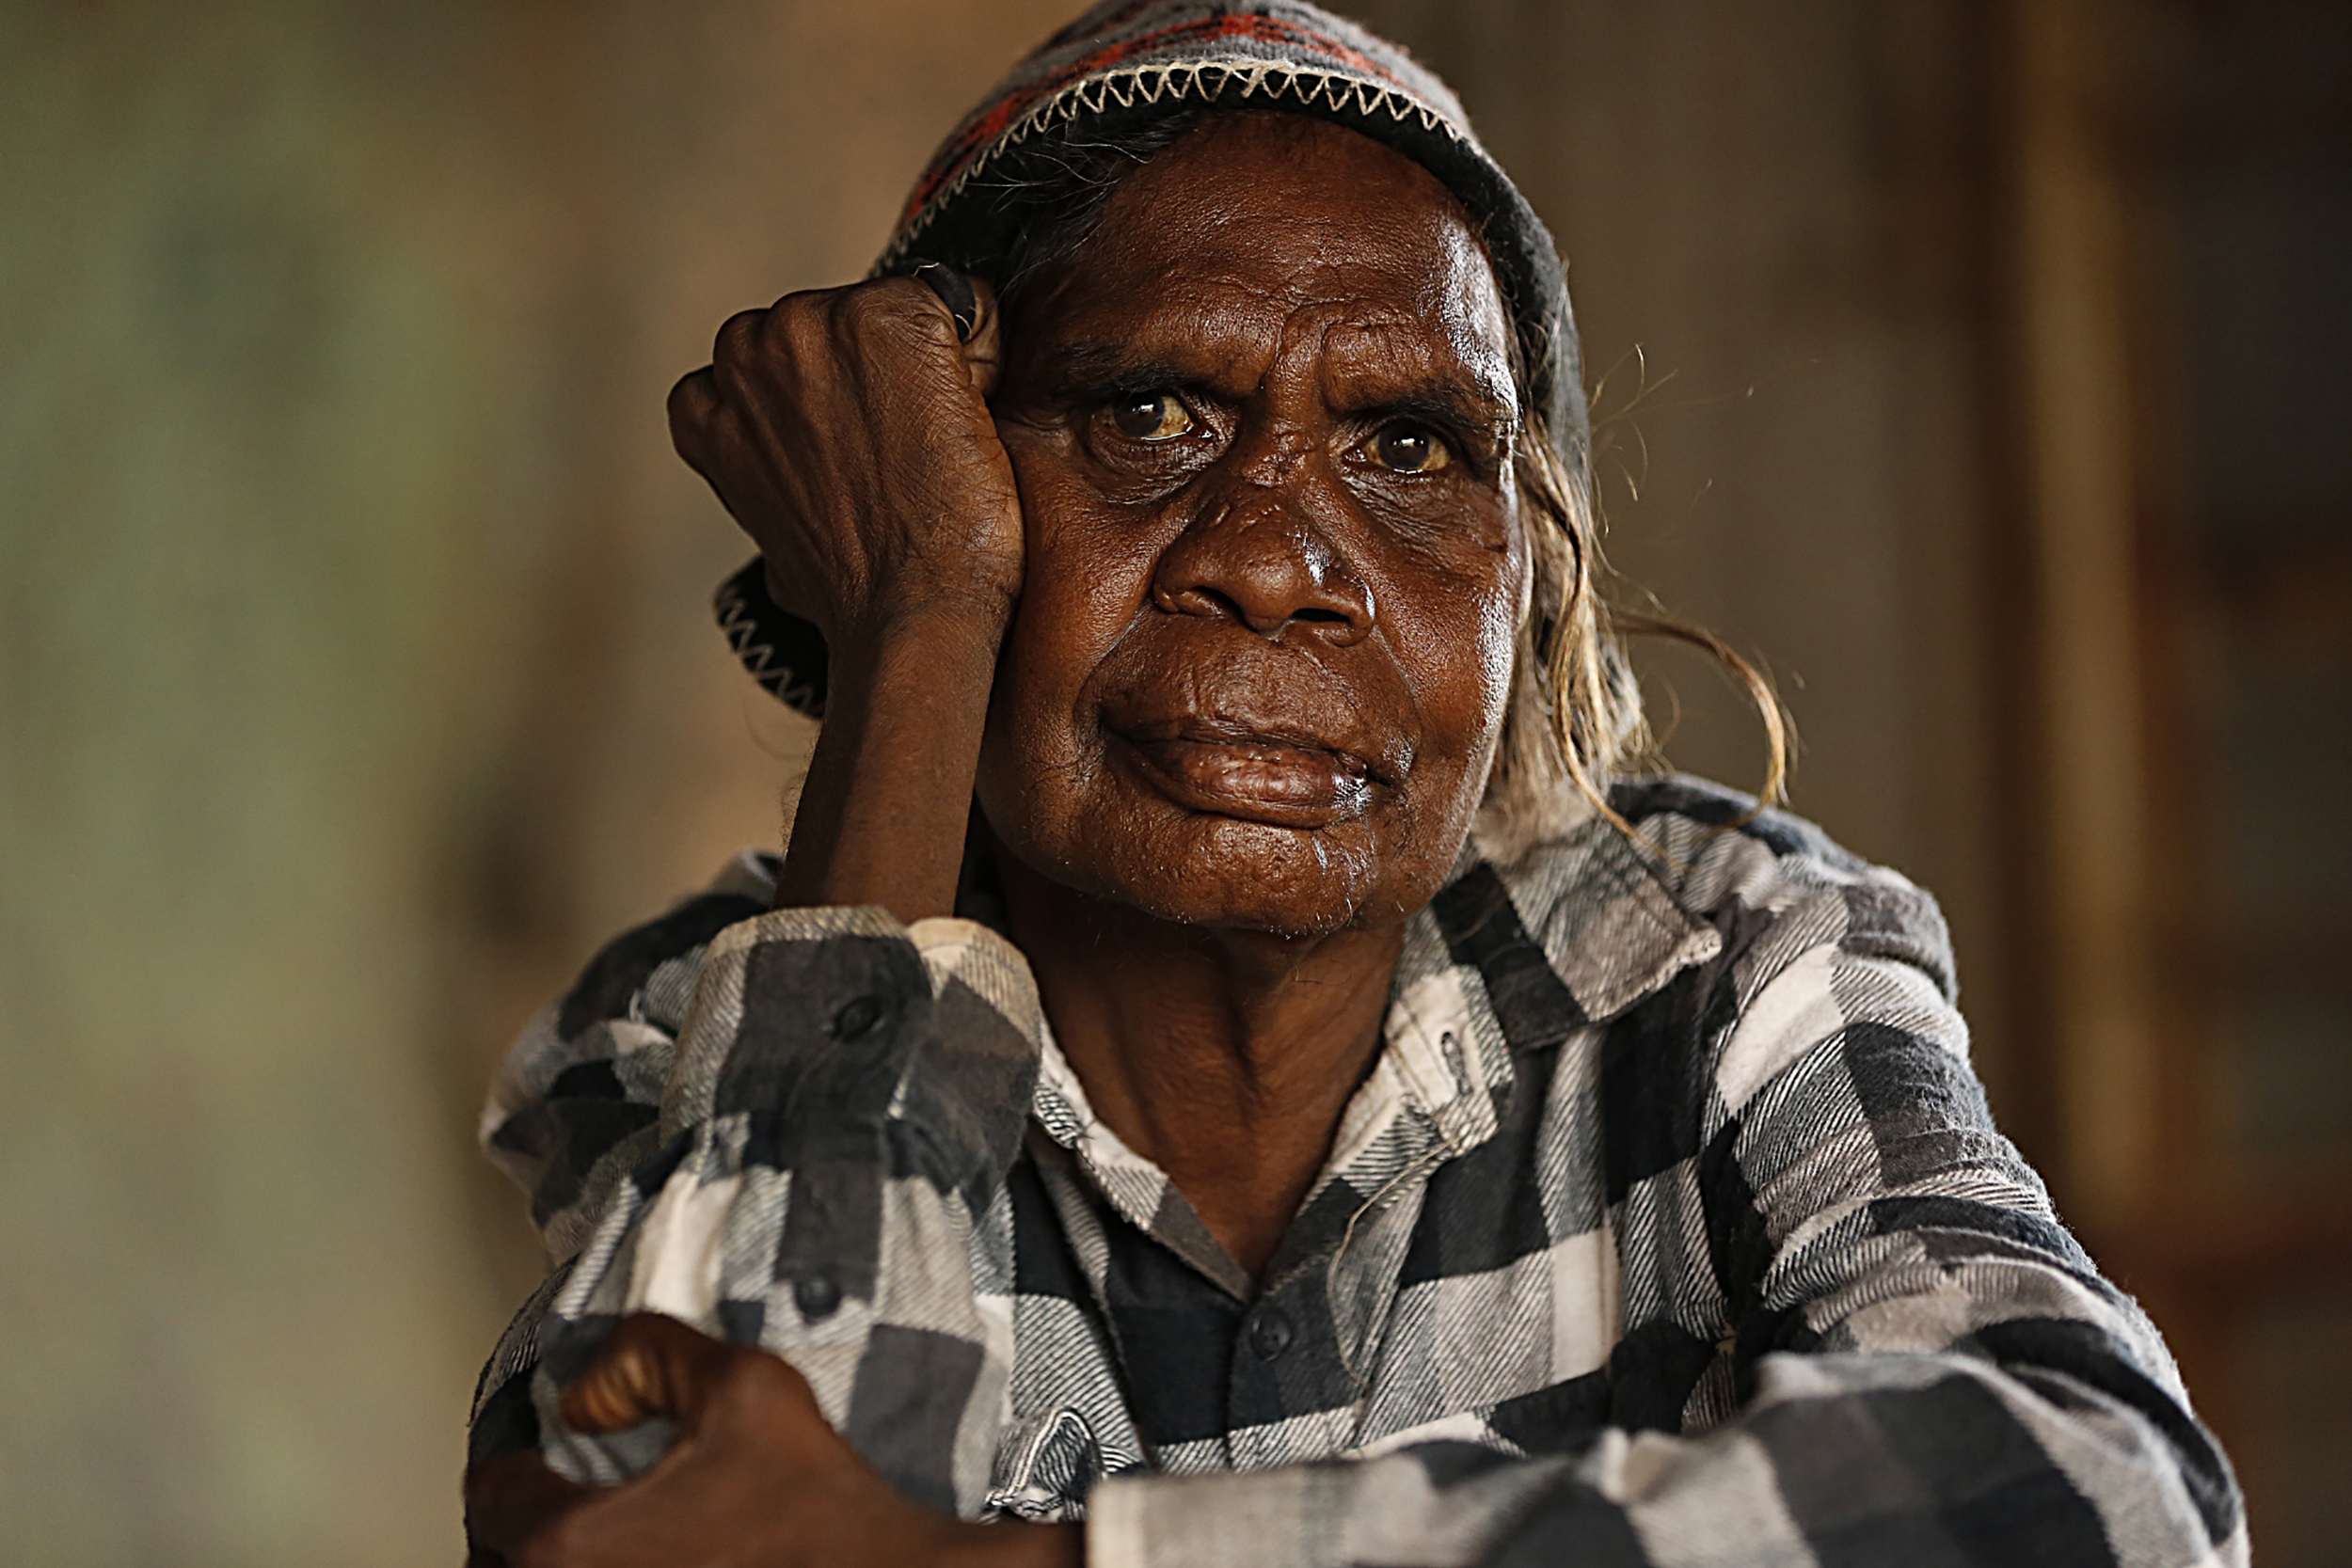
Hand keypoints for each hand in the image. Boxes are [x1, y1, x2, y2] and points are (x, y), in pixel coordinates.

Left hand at [464, 1314, 1078, 1567]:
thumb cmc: (812, 1508)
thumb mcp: (741, 1385)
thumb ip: (649, 1355)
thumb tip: (593, 1385)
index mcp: (572, 1541)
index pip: (492, 1492)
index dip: (516, 1452)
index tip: (546, 1443)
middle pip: (500, 1553)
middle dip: (526, 1510)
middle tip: (558, 1481)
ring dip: (553, 1548)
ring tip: (600, 1519)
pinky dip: (603, 1565)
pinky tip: (652, 1549)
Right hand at [667, 272, 1023, 656]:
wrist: (910, 611)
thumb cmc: (857, 591)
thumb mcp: (772, 526)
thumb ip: (773, 461)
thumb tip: (810, 461)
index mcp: (703, 401)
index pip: (783, 364)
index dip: (835, 409)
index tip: (857, 466)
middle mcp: (747, 344)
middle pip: (836, 325)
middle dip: (875, 375)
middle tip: (899, 459)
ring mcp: (817, 324)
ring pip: (894, 311)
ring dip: (925, 362)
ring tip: (928, 448)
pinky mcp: (895, 317)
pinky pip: (966, 306)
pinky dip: (985, 353)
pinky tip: (967, 426)